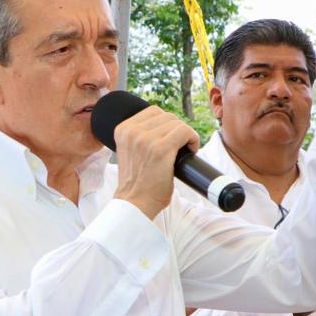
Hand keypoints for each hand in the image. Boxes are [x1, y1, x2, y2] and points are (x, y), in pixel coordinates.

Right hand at [112, 104, 200, 219]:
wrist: (134, 204)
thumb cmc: (137, 183)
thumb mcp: (130, 152)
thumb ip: (140, 136)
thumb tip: (166, 126)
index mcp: (122, 130)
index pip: (153, 111)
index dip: (166, 123)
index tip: (170, 138)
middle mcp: (132, 131)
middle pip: (166, 116)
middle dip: (177, 129)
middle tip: (179, 146)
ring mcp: (146, 139)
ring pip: (177, 123)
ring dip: (185, 134)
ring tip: (184, 149)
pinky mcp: (161, 149)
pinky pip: (184, 132)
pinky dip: (193, 139)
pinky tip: (191, 150)